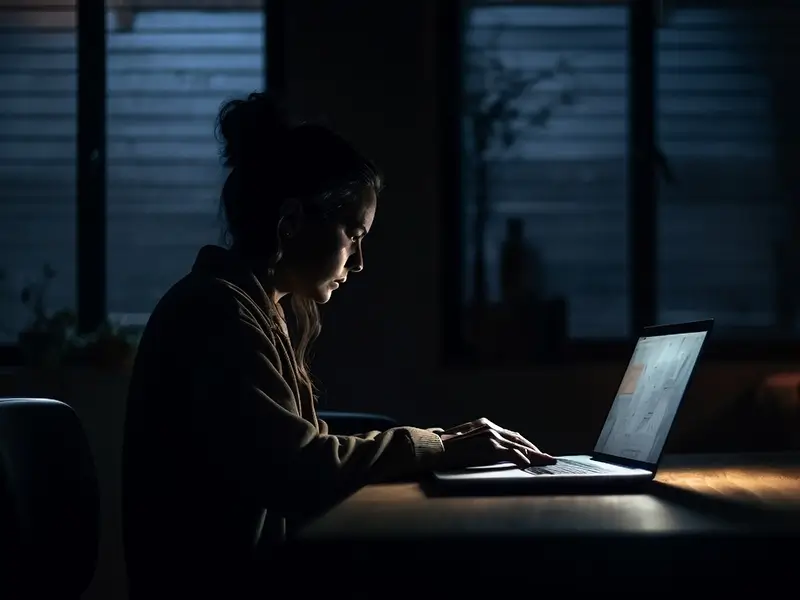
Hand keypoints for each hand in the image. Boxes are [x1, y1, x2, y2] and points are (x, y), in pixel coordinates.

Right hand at [433, 418, 554, 469]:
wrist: (433, 448)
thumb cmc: (445, 449)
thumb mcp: (466, 445)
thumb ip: (478, 446)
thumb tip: (491, 454)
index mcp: (485, 425)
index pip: (511, 435)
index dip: (526, 445)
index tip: (537, 453)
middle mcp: (489, 427)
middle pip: (518, 439)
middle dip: (535, 450)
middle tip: (549, 459)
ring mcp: (489, 435)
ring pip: (518, 446)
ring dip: (534, 455)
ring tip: (546, 462)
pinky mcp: (488, 446)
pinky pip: (510, 453)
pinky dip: (521, 459)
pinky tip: (528, 465)